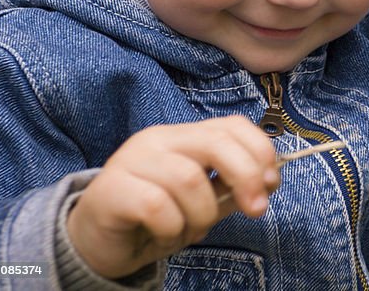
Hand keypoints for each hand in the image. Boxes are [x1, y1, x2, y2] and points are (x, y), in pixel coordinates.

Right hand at [66, 116, 278, 279]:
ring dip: (201, 215)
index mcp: (183, 136)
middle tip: (256, 209)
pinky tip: (163, 235)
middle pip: (215, 143)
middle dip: (245, 177)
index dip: (260, 151)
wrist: (96, 244)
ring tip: (188, 231)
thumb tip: (269, 180)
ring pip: (189, 180)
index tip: (272, 183)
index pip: (232, 125)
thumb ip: (232, 188)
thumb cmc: (155, 220)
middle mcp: (158, 139)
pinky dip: (172, 228)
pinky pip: (158, 206)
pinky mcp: (111, 189)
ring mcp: (132, 160)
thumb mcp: (203, 201)